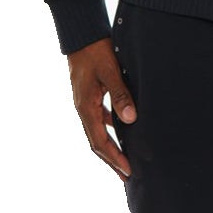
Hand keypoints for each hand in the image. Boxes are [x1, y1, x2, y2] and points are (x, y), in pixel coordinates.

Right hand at [68, 36, 137, 177]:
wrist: (81, 36)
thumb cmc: (95, 52)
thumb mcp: (111, 72)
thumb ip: (121, 95)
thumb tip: (131, 119)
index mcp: (86, 107)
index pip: (100, 141)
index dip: (114, 158)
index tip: (128, 171)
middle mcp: (83, 109)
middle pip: (97, 143)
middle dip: (112, 160)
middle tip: (127, 176)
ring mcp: (85, 104)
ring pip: (98, 132)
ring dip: (111, 148)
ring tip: (125, 160)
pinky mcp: (90, 97)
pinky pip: (100, 120)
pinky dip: (110, 131)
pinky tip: (123, 131)